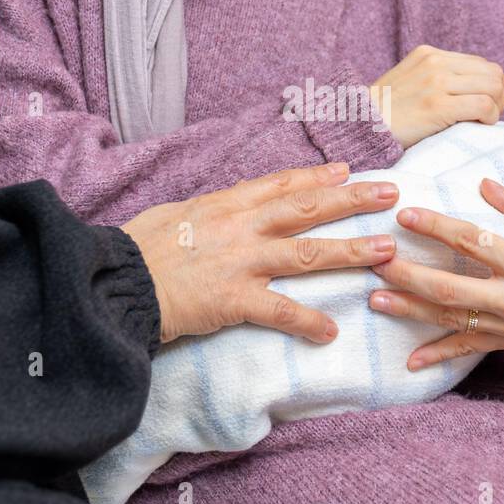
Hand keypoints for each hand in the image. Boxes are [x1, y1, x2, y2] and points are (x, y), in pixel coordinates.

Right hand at [122, 163, 399, 342]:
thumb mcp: (176, 214)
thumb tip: (234, 197)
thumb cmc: (136, 249)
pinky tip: (330, 333)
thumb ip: (211, 207)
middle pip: (307, 208)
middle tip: (390, 193)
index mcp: (225, 204)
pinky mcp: (233, 299)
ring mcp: (240, 261)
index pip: (282, 184)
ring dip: (350, 251)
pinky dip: (307, 323)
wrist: (114, 282)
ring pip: (307, 253)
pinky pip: (280, 311)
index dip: (318, 176)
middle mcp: (240, 227)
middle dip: (352, 199)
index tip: (348, 170)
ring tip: (385, 251)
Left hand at [367, 179, 503, 369]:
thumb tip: (484, 185)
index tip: (405, 214)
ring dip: (411, 310)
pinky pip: (468, 350)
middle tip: (376, 260)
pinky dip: (438, 356)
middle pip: (449, 287)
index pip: (472, 241)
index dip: (436, 227)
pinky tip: (410, 360)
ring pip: (450, 319)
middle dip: (408, 275)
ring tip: (376, 300)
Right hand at [369, 45, 503, 148]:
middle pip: (491, 71)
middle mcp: (434, 63)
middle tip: (495, 114)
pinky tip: (481, 125)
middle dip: (501, 93)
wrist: (358, 126)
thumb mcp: (410, 81)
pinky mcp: (437, 106)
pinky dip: (490, 117)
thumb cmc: (385, 112)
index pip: (479, 62)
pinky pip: (483, 105)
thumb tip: (479, 87)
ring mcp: (435, 83)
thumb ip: (439, 78)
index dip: (499, 80)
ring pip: (491, 86)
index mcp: (429, 53)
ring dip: (497, 107)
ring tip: (486, 121)